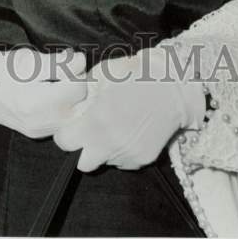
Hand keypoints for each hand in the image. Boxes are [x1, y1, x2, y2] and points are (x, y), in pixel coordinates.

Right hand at [0, 46, 86, 138]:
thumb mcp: (25, 60)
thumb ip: (56, 63)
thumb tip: (81, 60)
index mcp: (33, 103)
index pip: (77, 88)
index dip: (77, 68)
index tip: (70, 55)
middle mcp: (38, 124)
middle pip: (79, 104)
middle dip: (78, 83)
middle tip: (68, 66)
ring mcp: (37, 132)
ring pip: (74, 115)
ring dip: (74, 96)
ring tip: (62, 79)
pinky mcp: (36, 134)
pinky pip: (62, 121)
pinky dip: (65, 106)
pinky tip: (55, 93)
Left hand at [53, 46, 205, 171]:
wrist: (172, 87)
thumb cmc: (135, 75)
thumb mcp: (101, 75)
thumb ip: (82, 94)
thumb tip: (71, 105)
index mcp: (96, 121)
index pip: (65, 142)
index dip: (65, 134)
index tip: (71, 127)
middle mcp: (111, 143)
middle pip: (83, 163)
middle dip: (82, 150)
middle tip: (88, 133)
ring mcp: (128, 154)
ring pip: (105, 162)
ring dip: (103, 150)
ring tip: (113, 127)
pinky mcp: (144, 159)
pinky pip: (124, 162)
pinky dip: (121, 151)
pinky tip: (128, 131)